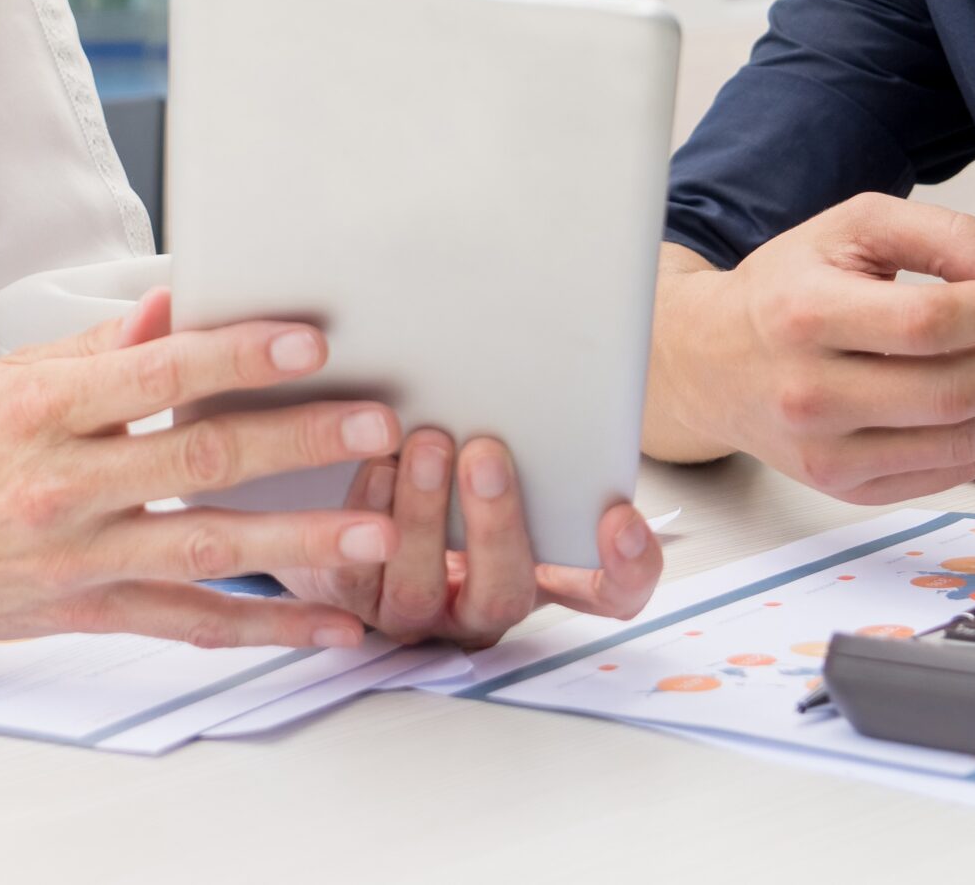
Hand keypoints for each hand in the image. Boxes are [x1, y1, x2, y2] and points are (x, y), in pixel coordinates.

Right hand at [0, 289, 403, 651]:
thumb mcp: (14, 378)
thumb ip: (103, 348)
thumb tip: (178, 300)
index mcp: (46, 411)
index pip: (157, 374)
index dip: (236, 356)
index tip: (309, 342)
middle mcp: (65, 486)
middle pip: (198, 459)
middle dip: (297, 441)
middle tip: (377, 424)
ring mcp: (80, 558)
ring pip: (206, 548)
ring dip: (299, 540)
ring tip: (378, 529)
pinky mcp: (90, 614)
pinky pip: (189, 623)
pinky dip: (264, 628)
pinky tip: (329, 625)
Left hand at [272, 429, 663, 649]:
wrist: (358, 503)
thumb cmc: (453, 473)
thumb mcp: (509, 458)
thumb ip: (540, 439)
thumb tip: (556, 363)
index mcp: (542, 574)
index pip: (609, 595)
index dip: (624, 568)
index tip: (616, 516)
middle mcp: (479, 605)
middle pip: (505, 594)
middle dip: (495, 524)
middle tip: (487, 455)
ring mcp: (413, 612)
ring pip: (419, 590)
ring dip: (423, 517)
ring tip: (427, 445)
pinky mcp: (350, 599)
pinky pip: (353, 577)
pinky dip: (366, 515)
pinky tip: (376, 465)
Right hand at [646, 193, 974, 504]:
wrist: (711, 361)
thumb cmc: (785, 290)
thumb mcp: (850, 228)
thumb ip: (940, 234)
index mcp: (803, 314)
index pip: (930, 323)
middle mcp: (808, 392)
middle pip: (953, 390)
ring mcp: (824, 452)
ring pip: (960, 440)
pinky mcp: (844, 488)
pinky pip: (947, 473)